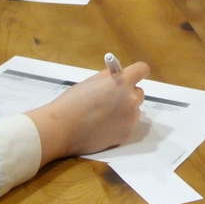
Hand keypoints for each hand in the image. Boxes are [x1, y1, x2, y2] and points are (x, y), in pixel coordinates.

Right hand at [28, 63, 149, 163]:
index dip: (136, 72)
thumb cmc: (72, 103)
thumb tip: (118, 75)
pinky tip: (101, 126)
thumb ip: (109, 77)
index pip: (142, 69)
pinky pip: (127, 125)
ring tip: (102, 116)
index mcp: (122, 82)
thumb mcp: (91, 82)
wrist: (62, 129)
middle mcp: (131, 99)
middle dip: (128, 93)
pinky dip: (118, 125)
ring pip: (133, 110)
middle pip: (139, 92)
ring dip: (124, 110)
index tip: (131, 76)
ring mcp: (130, 118)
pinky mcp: (126, 134)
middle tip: (110, 99)